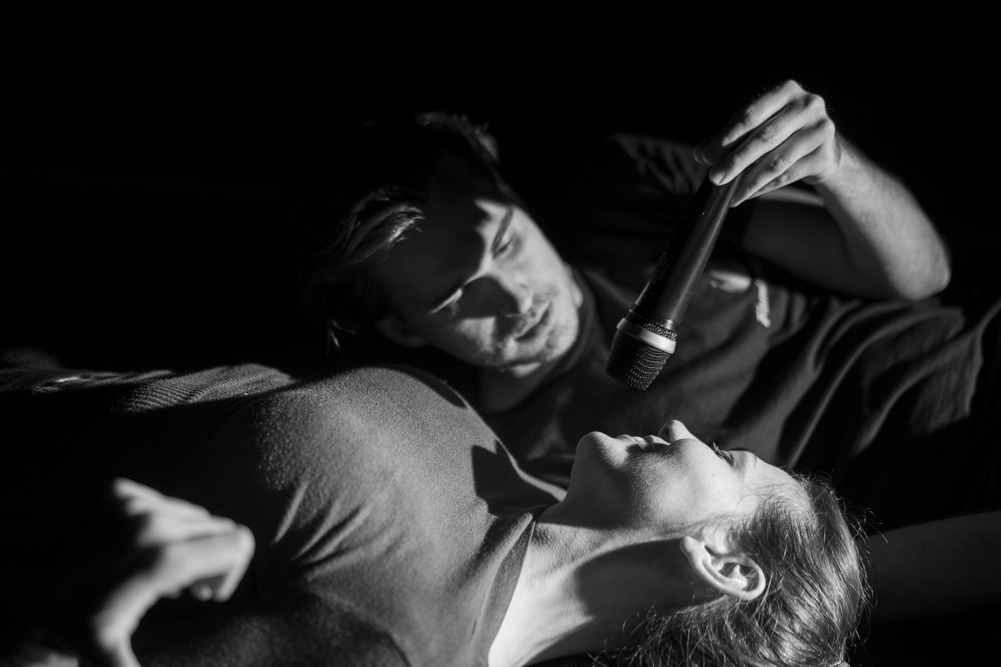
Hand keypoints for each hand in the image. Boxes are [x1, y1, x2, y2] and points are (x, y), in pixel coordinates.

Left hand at [48, 479, 254, 666]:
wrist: (15, 592)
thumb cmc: (69, 625)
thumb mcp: (107, 653)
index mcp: (161, 557)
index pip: (236, 543)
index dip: (229, 574)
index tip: (204, 595)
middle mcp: (151, 521)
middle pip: (219, 529)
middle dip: (210, 561)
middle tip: (182, 589)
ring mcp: (132, 502)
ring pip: (194, 516)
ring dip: (186, 543)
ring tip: (157, 572)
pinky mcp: (116, 491)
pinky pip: (164, 503)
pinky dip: (160, 526)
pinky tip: (135, 552)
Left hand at [694, 80, 841, 205]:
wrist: (824, 148)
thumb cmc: (782, 133)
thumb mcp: (758, 128)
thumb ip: (730, 138)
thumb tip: (700, 154)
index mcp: (786, 91)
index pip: (750, 114)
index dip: (726, 137)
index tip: (706, 157)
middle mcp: (807, 105)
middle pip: (764, 138)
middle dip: (735, 161)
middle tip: (714, 178)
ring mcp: (821, 130)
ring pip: (777, 160)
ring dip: (748, 180)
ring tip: (729, 194)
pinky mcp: (826, 155)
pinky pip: (788, 175)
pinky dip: (763, 187)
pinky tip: (746, 195)